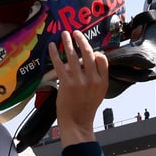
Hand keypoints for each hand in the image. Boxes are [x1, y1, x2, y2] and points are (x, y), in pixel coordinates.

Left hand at [49, 30, 108, 146]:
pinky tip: (52, 46)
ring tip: (64, 34)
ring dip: (68, 42)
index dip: (95, 51)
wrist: (77, 123)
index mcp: (102, 82)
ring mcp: (79, 82)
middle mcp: (93, 80)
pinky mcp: (66, 85)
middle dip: (81, 40)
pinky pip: (60, 65)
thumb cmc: (85, 108)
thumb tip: (85, 61)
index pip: (102, 59)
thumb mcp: (97, 93)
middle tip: (75, 32)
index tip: (88, 48)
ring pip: (74, 56)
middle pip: (88, 54)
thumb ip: (94, 77)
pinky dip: (55, 54)